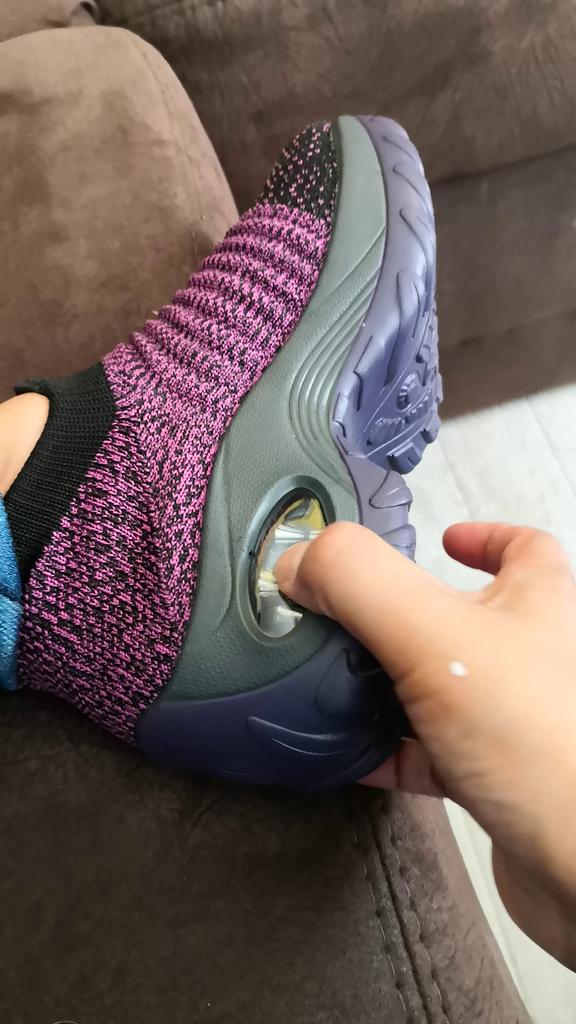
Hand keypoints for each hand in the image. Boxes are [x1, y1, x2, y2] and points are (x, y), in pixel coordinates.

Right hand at [275, 521, 575, 968]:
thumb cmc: (542, 746)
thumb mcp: (434, 635)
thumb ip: (357, 582)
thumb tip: (299, 561)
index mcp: (535, 602)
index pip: (521, 545)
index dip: (481, 533)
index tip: (440, 536)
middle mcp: (529, 655)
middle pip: (466, 615)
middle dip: (409, 611)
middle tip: (357, 613)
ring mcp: (512, 718)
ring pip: (443, 685)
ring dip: (392, 680)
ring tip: (341, 675)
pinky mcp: (494, 777)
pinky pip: (429, 753)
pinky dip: (388, 748)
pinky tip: (351, 751)